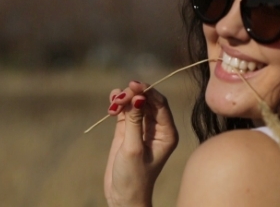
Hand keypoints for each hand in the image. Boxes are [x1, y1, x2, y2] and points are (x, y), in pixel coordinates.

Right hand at [104, 81, 178, 206]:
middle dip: (133, 95)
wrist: (123, 198)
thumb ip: (134, 121)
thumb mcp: (133, 148)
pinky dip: (119, 105)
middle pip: (147, 101)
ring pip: (136, 104)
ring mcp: (143, 128)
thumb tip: (138, 96)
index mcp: (167, 132)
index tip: (133, 84)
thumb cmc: (133, 177)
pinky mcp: (128, 131)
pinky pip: (126, 111)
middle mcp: (158, 128)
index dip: (147, 91)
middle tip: (118, 98)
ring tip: (112, 104)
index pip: (160, 104)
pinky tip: (111, 101)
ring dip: (124, 99)